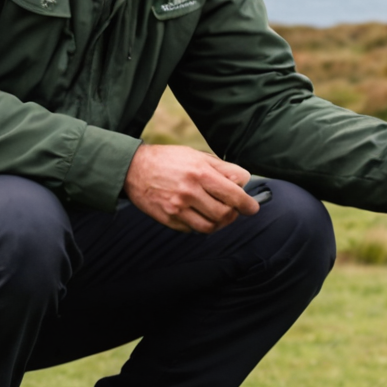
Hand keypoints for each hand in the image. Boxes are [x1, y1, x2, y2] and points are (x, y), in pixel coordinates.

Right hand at [125, 144, 258, 231]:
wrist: (134, 168)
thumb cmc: (169, 160)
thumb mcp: (198, 155)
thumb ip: (223, 168)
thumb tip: (244, 181)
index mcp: (200, 172)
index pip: (234, 194)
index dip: (248, 204)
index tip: (252, 207)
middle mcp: (189, 191)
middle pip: (225, 214)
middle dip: (234, 214)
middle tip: (234, 211)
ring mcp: (177, 208)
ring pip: (210, 226)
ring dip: (219, 223)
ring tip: (219, 215)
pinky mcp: (168, 219)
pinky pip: (192, 230)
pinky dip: (200, 225)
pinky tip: (198, 214)